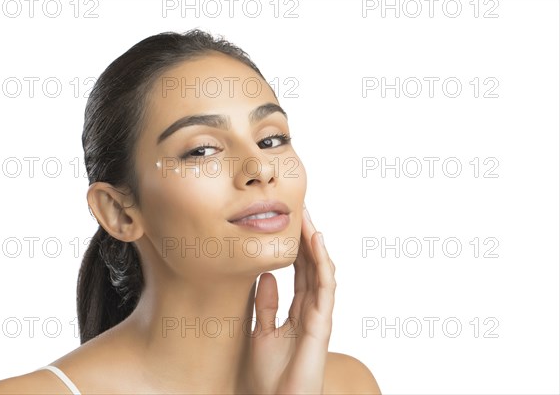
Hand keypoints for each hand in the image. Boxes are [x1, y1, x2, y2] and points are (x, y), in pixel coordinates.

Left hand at [247, 205, 335, 393]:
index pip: (300, 271)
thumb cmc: (269, 376)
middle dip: (306, 238)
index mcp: (298, 311)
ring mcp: (319, 315)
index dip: (296, 247)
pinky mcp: (322, 323)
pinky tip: (316, 242)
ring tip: (308, 219)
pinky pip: (325, 286)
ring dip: (315, 244)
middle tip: (300, 210)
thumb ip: (266, 305)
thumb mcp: (260, 332)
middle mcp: (311, 310)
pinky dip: (322, 262)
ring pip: (321, 271)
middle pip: (311, 266)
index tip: (290, 223)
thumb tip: (266, 276)